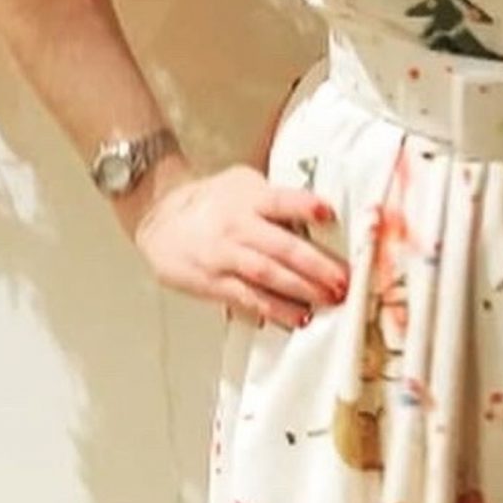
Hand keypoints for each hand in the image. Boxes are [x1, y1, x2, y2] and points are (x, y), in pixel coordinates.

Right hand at [130, 163, 348, 328]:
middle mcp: (237, 226)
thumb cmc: (211, 201)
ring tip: (327, 300)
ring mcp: (224, 255)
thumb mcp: (242, 184)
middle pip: (280, 245)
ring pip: (266, 275)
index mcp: (249, 198)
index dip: (303, 206)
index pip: (279, 200)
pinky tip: (297, 317)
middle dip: (315, 265)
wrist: (158, 216)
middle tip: (343, 279)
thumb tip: (321, 214)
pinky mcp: (214, 282)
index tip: (328, 214)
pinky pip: (248, 298)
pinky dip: (274, 310)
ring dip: (300, 290)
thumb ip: (276, 198)